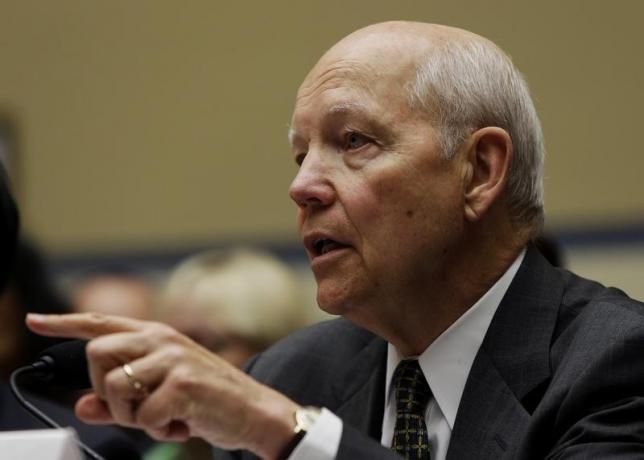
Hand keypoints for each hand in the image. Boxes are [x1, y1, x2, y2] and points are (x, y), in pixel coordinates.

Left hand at [26, 313, 299, 458]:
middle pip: (97, 354)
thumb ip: (119, 400)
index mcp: (156, 336)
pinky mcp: (183, 382)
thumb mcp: (159, 396)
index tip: (36, 321)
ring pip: (115, 387)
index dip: (65, 322)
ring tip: (161, 417)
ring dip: (131, 415)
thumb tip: (81, 406)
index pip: (102, 322)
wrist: (253, 411)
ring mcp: (173, 357)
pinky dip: (156, 428)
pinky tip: (180, 423)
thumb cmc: (206, 399)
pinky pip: (142, 414)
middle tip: (136, 406)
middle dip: (106, 390)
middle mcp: (162, 339)